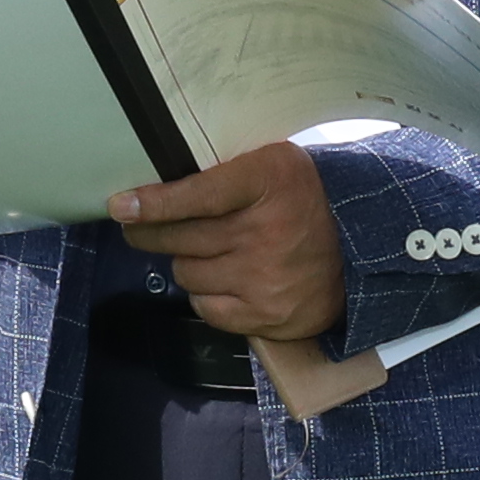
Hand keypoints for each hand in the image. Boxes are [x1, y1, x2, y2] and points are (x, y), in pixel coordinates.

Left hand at [113, 139, 343, 346]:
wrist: (359, 250)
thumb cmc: (302, 199)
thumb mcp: (273, 164)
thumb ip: (223, 170)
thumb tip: (154, 188)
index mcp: (267, 180)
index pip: (197, 194)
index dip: (154, 202)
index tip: (120, 206)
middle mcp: (265, 230)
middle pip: (179, 237)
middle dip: (151, 233)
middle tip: (140, 228)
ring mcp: (265, 277)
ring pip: (187, 272)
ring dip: (188, 263)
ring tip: (211, 252)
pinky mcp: (265, 314)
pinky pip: (205, 308)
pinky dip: (206, 296)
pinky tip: (225, 281)